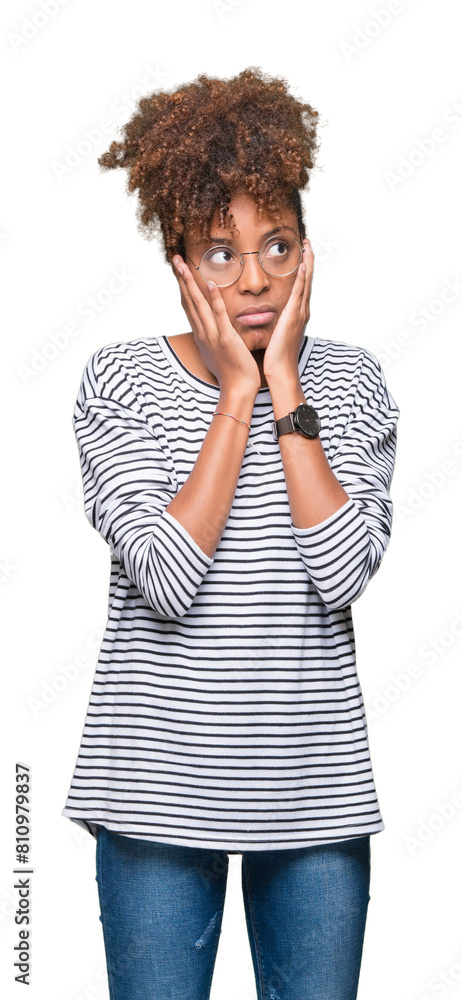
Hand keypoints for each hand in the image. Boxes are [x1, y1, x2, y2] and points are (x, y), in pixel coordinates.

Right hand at [172, 257, 260, 396]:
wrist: (237, 388)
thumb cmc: (231, 371)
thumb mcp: (216, 351)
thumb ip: (212, 336)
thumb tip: (210, 327)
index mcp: (201, 335)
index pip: (188, 306)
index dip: (182, 287)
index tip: (179, 270)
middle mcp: (203, 333)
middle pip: (188, 301)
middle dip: (181, 279)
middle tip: (175, 259)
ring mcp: (212, 335)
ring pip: (198, 305)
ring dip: (191, 283)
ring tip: (184, 265)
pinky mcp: (226, 338)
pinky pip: (219, 316)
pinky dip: (214, 300)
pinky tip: (211, 284)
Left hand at [262, 238, 313, 384]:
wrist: (280, 370)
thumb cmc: (276, 356)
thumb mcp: (277, 334)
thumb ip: (277, 322)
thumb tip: (272, 315)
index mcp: (297, 314)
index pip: (302, 287)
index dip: (304, 270)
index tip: (303, 254)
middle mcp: (302, 311)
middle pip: (308, 280)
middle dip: (309, 261)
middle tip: (308, 242)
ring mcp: (299, 313)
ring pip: (306, 283)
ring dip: (308, 263)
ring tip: (308, 246)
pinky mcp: (293, 316)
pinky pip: (298, 293)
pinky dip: (302, 278)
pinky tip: (303, 265)